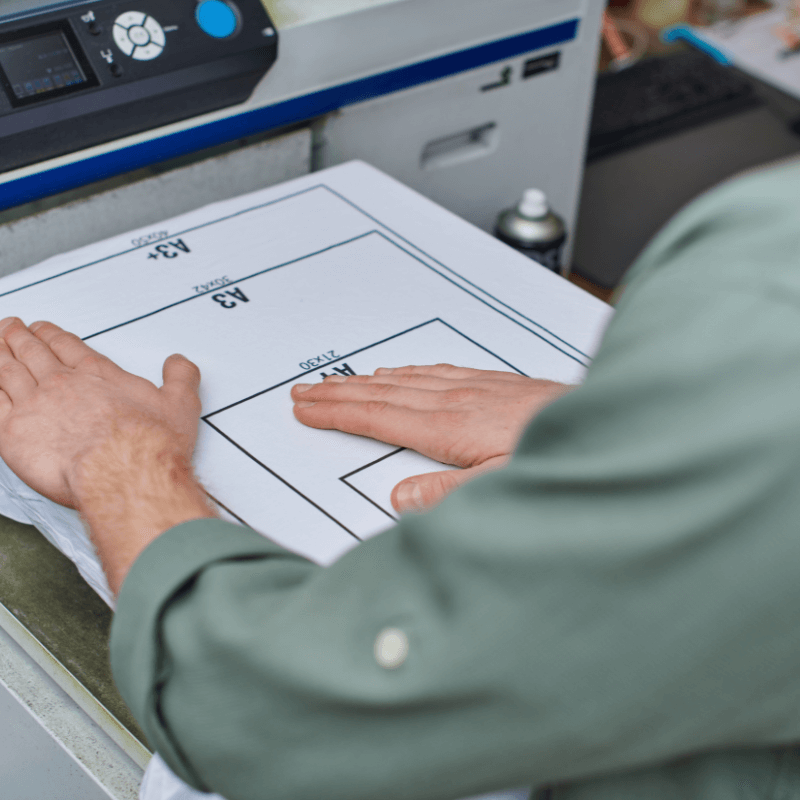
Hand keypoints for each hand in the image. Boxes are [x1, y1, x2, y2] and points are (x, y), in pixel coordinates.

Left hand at [0, 318, 213, 593]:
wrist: (126, 472)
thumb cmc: (150, 444)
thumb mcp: (181, 404)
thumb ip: (181, 377)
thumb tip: (179, 363)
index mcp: (96, 375)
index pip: (67, 346)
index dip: (51, 334)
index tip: (41, 328)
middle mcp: (61, 384)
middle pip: (32, 353)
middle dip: (18, 337)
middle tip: (10, 326)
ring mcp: (34, 406)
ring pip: (6, 370)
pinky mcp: (12, 433)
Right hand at [292, 364, 573, 512]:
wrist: (610, 425)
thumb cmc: (560, 456)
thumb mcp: (503, 487)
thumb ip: (448, 495)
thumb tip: (401, 498)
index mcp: (450, 427)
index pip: (377, 417)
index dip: (336, 412)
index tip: (306, 407)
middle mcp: (457, 401)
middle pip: (382, 393)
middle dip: (339, 391)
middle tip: (305, 389)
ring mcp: (475, 388)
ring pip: (406, 379)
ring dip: (367, 380)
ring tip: (340, 379)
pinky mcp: (494, 384)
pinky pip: (435, 370)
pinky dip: (407, 371)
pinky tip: (404, 371)